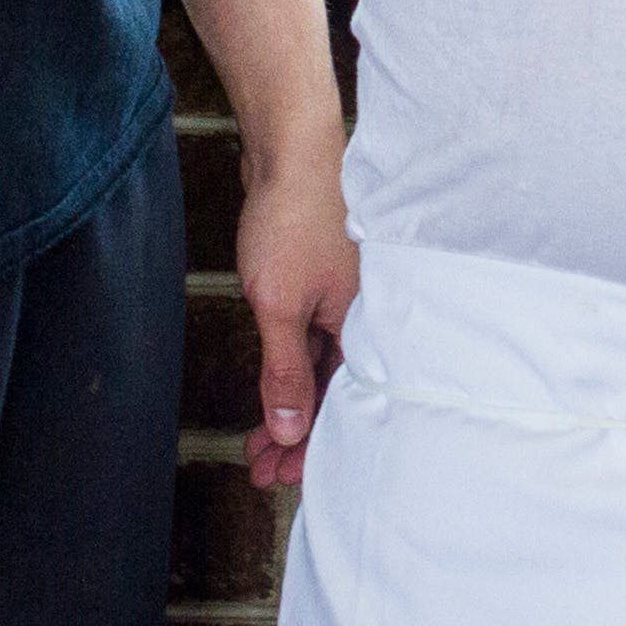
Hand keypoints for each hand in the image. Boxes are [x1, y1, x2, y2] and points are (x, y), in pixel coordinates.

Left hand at [232, 146, 360, 489]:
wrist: (293, 149)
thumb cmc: (294, 216)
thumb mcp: (279, 304)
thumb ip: (285, 371)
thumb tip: (289, 430)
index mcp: (367, 328)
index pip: (342, 408)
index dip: (309, 448)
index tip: (278, 476)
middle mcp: (364, 320)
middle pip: (334, 395)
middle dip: (295, 436)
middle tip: (260, 468)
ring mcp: (345, 302)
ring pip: (322, 371)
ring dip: (290, 406)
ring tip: (258, 440)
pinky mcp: (325, 287)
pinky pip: (314, 344)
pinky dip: (293, 370)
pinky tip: (275, 388)